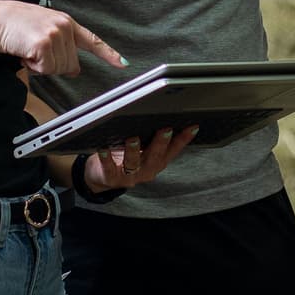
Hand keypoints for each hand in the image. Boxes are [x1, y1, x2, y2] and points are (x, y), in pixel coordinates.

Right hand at [0, 1, 122, 76]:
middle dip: (53, 65)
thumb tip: (74, 69)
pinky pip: (45, 69)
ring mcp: (55, 34)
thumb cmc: (15, 25)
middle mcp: (64, 26)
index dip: (108, 54)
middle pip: (71, 64)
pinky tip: (24, 53)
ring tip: (27, 49)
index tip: (123, 64)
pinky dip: (33, 67)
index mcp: (66, 22)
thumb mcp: (43, 30)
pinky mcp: (44, 43)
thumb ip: (61, 46)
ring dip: (41, 66)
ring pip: (58, 68)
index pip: (92, 40)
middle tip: (35, 52)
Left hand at [83, 126, 198, 189]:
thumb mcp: (145, 151)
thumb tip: (168, 116)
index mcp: (157, 162)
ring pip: (132, 163)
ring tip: (133, 139)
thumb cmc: (125, 157)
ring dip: (134, 151)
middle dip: (161, 143)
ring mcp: (128, 176)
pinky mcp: (110, 178)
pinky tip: (104, 148)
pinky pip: (108, 168)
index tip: (192, 127)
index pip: (173, 150)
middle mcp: (146, 170)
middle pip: (155, 157)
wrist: (102, 178)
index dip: (184, 140)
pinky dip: (106, 158)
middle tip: (165, 130)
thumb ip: (156, 139)